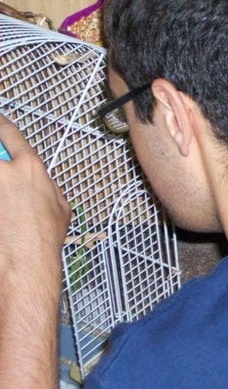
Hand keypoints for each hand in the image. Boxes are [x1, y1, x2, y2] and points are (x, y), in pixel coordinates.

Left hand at [0, 114, 69, 272]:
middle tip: (3, 170)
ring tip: (4, 200)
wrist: (23, 264)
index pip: (9, 133)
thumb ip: (46, 187)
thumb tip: (40, 184)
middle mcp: (4, 171)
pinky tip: (1, 209)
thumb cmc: (43, 240)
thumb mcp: (60, 207)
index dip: (0, 124)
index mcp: (30, 168)